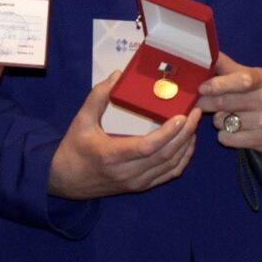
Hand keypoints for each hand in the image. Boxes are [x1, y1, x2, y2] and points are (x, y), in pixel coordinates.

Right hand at [49, 72, 199, 199]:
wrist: (65, 181)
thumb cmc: (74, 148)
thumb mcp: (81, 120)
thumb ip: (98, 96)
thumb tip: (118, 75)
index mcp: (112, 155)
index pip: (148, 146)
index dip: (168, 133)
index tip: (182, 116)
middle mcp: (128, 173)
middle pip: (165, 156)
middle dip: (185, 134)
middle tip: (196, 113)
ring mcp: (136, 182)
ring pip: (170, 166)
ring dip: (187, 146)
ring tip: (194, 125)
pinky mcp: (140, 187)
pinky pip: (168, 175)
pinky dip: (182, 160)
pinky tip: (187, 145)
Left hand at [198, 51, 261, 155]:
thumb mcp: (254, 76)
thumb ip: (228, 67)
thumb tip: (206, 52)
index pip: (241, 81)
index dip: (218, 84)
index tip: (202, 87)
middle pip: (223, 102)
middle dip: (205, 102)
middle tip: (199, 101)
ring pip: (221, 121)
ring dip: (216, 118)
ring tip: (226, 115)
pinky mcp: (259, 141)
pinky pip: (225, 138)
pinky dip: (223, 134)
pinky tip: (233, 129)